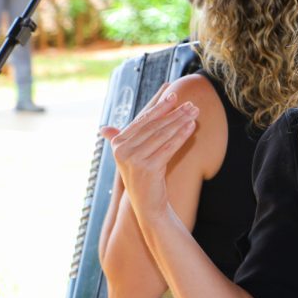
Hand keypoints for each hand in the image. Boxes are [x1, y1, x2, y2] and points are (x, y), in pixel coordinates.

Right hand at [100, 84, 199, 218]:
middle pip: (154, 126)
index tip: (172, 93)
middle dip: (173, 113)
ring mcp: (133, 159)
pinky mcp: (147, 168)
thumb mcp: (132, 156)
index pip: (142, 120)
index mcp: (118, 144)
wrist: (147, 204)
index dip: (158, 106)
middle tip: (190, 103)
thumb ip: (123, 138)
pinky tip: (192, 127)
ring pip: (162, 135)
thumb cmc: (143, 177)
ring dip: (180, 121)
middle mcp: (122, 150)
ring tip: (194, 111)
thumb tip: (103, 128)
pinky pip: (168, 147)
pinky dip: (181, 135)